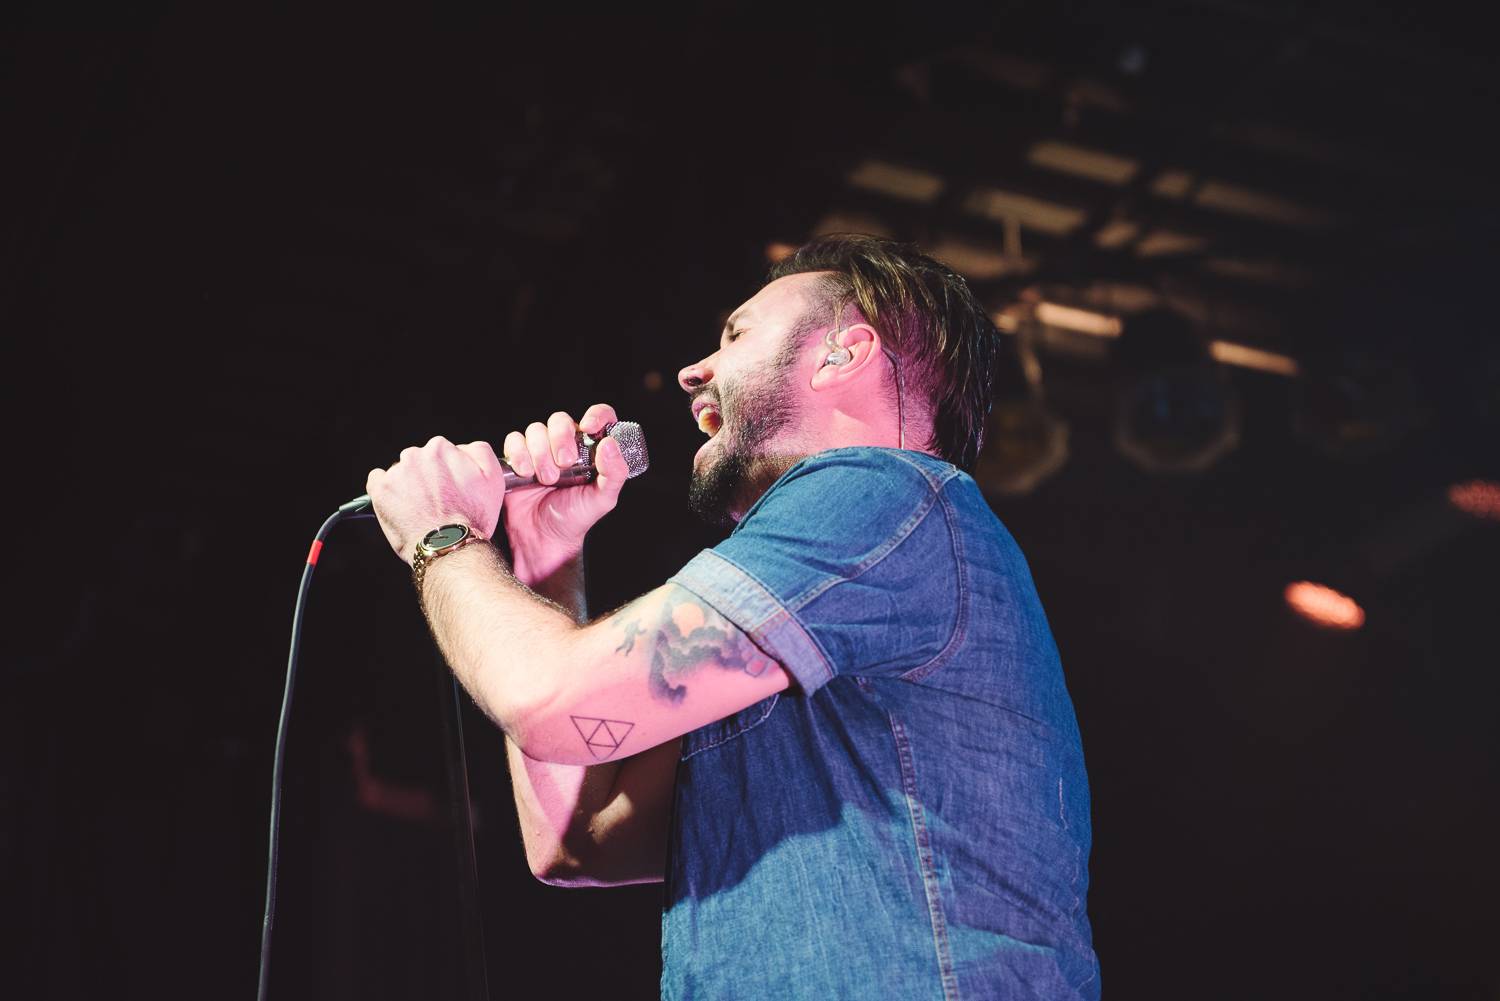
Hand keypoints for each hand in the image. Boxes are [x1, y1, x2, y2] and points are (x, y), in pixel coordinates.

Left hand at [365, 436, 505, 563]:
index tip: (449, 488)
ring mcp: (396, 473)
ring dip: (408, 485)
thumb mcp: (493, 479)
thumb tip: (465, 448)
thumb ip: (480, 452)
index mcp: (441, 449)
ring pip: (400, 472)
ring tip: (420, 508)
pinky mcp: (381, 490)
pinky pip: (377, 480)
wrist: (450, 546)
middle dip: (426, 477)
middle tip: (436, 501)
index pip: (440, 452)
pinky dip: (385, 489)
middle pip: (419, 460)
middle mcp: (416, 455)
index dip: (446, 471)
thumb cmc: (472, 517)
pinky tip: (398, 503)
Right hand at [500, 404, 629, 581]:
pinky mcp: (518, 458)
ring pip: (535, 429)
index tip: (589, 427)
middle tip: (564, 464)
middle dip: (560, 439)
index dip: (596, 415)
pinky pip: (514, 440)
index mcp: (591, 450)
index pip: (599, 417)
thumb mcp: (603, 499)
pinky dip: (519, 454)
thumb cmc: (575, 519)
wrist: (543, 538)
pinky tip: (526, 473)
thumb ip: (614, 473)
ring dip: (540, 452)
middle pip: (560, 420)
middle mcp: (566, 445)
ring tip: (546, 479)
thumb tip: (609, 444)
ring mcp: (541, 450)